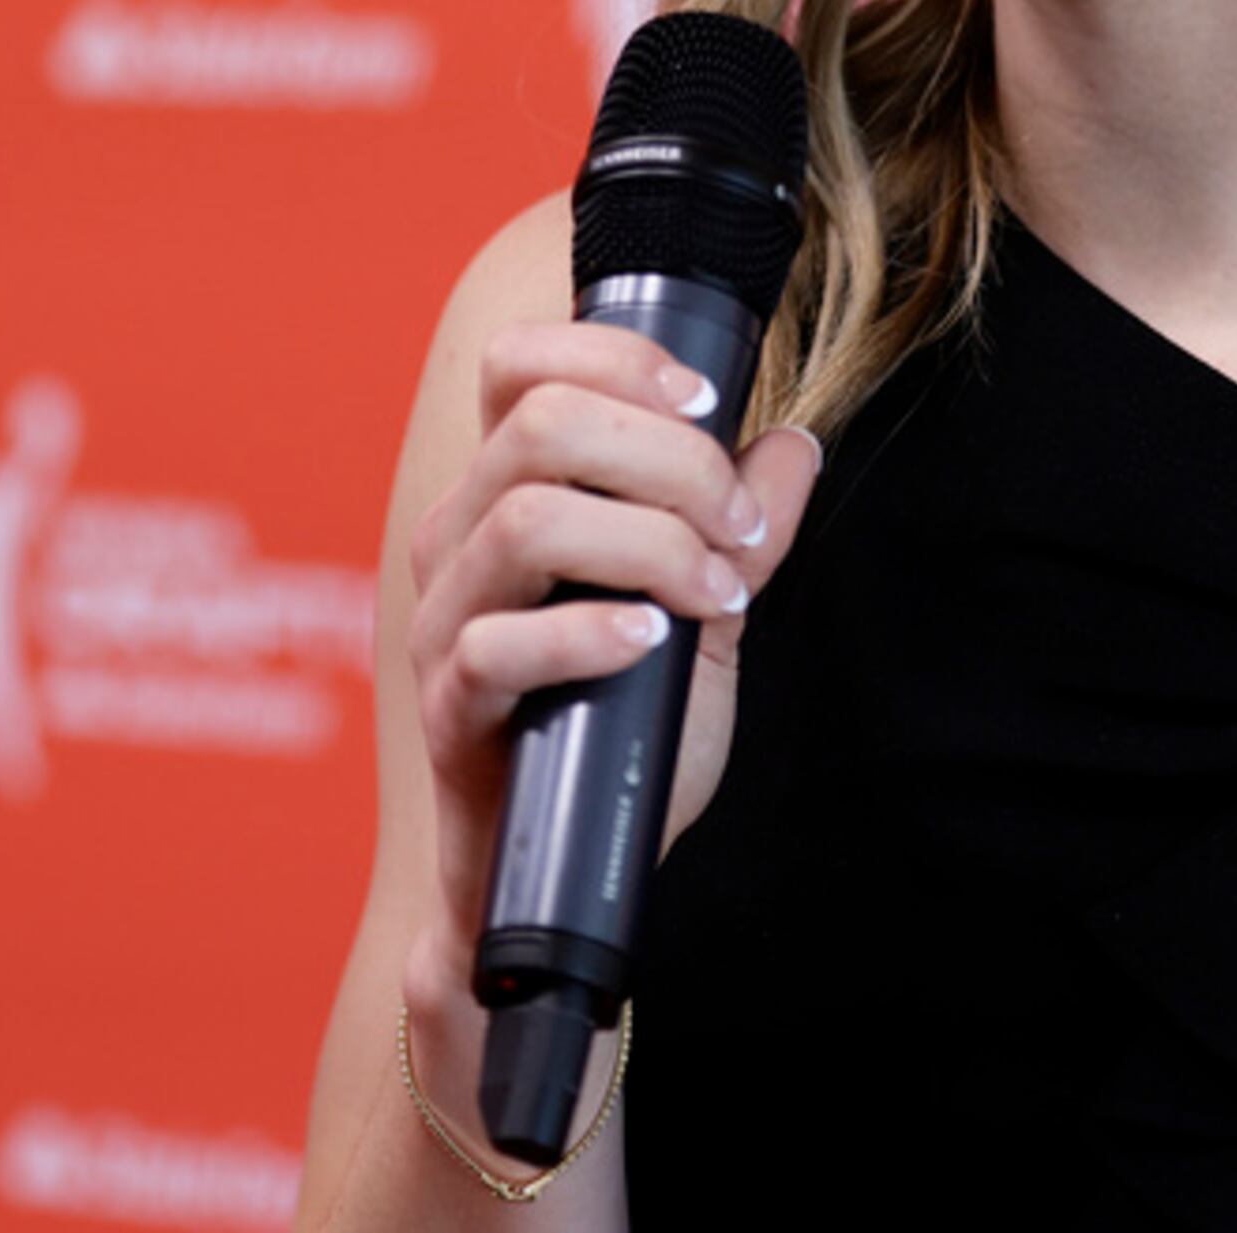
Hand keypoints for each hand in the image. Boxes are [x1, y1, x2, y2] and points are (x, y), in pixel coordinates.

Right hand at [396, 318, 822, 1010]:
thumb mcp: (707, 619)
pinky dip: (586, 631)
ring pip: (524, 519)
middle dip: (668, 457)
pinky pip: (495, 645)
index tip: (707, 405)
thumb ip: (744, 530)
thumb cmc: (622, 737)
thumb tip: (791, 443)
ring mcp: (445, 623)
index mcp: (507, 492)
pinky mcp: (449, 710)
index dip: (618, 357)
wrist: (568, 880)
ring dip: (649, 541)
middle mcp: (460, 538)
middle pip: (542, 422)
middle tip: (736, 527)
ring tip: (716, 593)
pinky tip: (649, 641)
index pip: (523, 362)